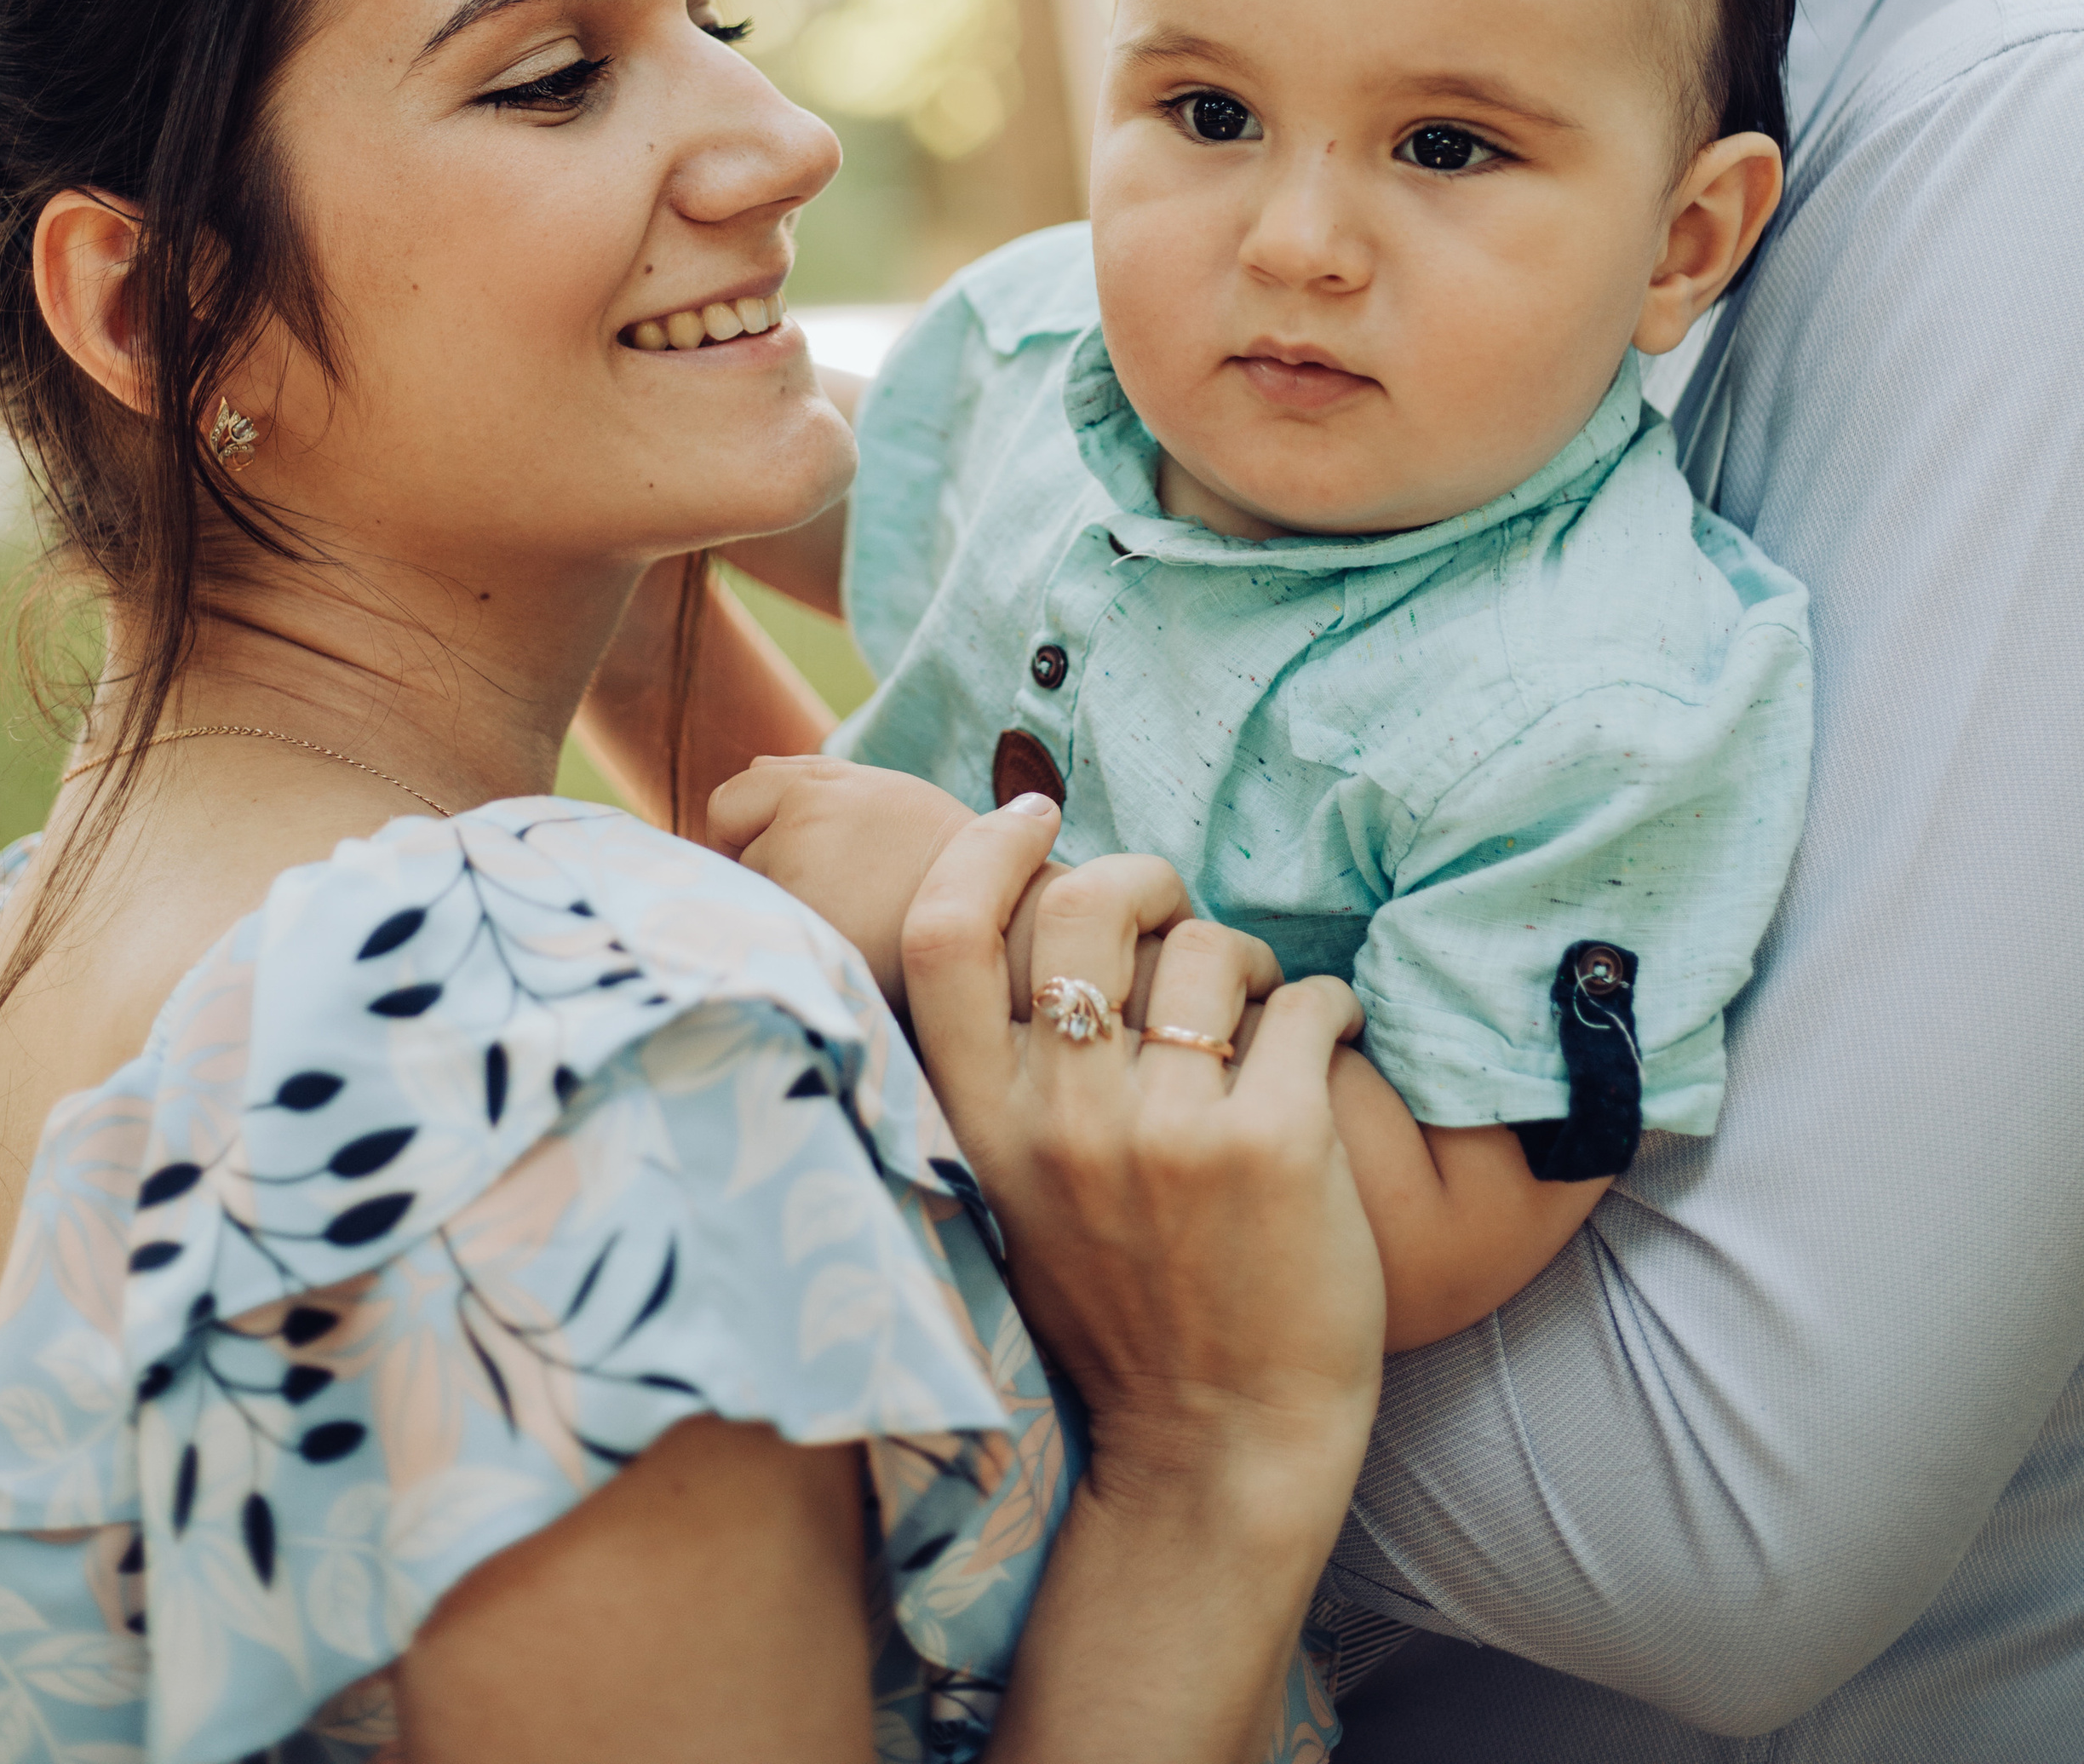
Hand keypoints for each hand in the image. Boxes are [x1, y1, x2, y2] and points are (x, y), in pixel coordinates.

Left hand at [709, 753, 975, 1008]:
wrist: (1002, 925)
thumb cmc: (945, 864)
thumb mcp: (889, 797)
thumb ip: (815, 778)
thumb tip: (751, 767)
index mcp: (821, 785)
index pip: (730, 801)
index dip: (743, 832)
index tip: (778, 862)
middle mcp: (802, 826)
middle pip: (738, 856)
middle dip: (767, 874)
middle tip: (833, 898)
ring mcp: (800, 882)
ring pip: (755, 902)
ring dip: (786, 913)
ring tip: (850, 923)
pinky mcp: (808, 936)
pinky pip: (772, 942)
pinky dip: (797, 948)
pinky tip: (844, 950)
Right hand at [903, 808, 1383, 1530]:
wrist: (1215, 1453)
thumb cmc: (1122, 1308)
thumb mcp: (1015, 1194)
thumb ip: (1011, 1074)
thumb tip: (1041, 916)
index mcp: (984, 1129)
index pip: (941, 937)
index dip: (982, 851)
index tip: (1030, 816)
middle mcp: (1063, 1122)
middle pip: (1085, 901)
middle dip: (1146, 877)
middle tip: (1178, 913)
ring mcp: (1168, 1135)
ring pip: (1211, 947)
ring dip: (1249, 959)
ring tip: (1260, 1014)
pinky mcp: (1274, 1148)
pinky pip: (1308, 1002)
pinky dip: (1327, 1009)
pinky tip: (1323, 1051)